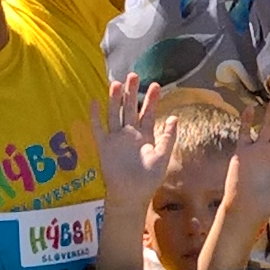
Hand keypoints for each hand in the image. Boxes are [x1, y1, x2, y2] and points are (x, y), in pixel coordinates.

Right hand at [88, 75, 176, 210]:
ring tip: (116, 83)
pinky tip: (94, 101)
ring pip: (114, 114)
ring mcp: (116, 138)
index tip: (156, 85)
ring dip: (115, 100)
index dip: (151, 100)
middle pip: (130, 108)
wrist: (131, 195)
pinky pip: (98, 128)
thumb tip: (175, 117)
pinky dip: (95, 116)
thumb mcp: (162, 156)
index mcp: (146, 136)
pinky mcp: (104, 145)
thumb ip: (168, 137)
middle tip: (134, 75)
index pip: (148, 113)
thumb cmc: (148, 179)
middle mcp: (130, 134)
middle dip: (132, 93)